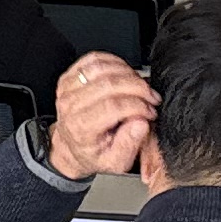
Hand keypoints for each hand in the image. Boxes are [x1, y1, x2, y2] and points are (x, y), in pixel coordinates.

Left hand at [45, 56, 156, 181]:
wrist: (72, 147)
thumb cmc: (94, 153)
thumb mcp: (116, 162)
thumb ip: (130, 144)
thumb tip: (141, 123)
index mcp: (81, 127)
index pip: (112, 106)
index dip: (137, 105)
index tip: (151, 111)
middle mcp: (70, 105)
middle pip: (108, 84)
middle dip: (138, 88)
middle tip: (152, 98)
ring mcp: (68, 88)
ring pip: (101, 68)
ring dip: (129, 73)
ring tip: (142, 87)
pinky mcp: (70, 77)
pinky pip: (93, 59)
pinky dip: (115, 62)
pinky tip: (127, 73)